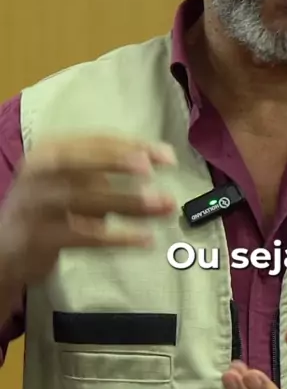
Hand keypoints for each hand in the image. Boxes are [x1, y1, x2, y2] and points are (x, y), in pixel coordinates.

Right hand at [0, 135, 176, 287]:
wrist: (6, 247)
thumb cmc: (49, 208)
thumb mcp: (72, 181)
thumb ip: (104, 171)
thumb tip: (153, 161)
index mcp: (50, 151)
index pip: (94, 141)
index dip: (131, 145)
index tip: (167, 155)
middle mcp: (38, 173)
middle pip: (78, 161)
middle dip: (116, 162)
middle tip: (151, 170)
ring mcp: (35, 206)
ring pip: (84, 199)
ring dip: (128, 203)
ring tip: (164, 206)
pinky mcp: (39, 238)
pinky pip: (83, 237)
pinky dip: (117, 238)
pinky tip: (145, 239)